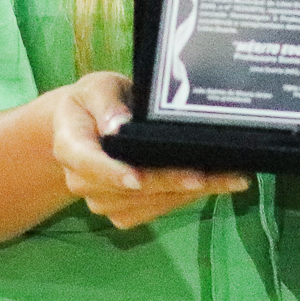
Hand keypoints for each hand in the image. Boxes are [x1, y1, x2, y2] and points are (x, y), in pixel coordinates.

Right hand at [48, 71, 246, 230]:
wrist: (89, 128)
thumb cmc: (95, 102)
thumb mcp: (97, 88)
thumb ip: (106, 103)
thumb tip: (118, 125)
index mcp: (70, 146)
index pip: (87, 163)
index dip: (112, 172)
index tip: (137, 178)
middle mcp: (82, 181)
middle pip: (129, 188)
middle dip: (172, 182)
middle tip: (213, 175)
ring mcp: (102, 201)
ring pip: (149, 202)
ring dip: (189, 192)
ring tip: (229, 178)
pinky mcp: (122, 212)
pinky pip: (156, 210)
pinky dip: (186, 198)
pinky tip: (215, 185)